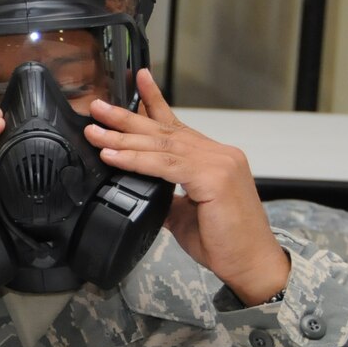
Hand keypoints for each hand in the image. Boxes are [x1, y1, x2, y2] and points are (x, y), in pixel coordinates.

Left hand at [85, 69, 289, 303]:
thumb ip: (165, 196)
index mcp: (214, 158)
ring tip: (96, 132)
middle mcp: (220, 154)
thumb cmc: (225, 242)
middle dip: (127, 118)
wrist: (251, 265)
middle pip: (165, 130)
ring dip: (123, 138)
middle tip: (98, 108)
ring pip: (161, 145)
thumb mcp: (185, 214)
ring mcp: (219, 163)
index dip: (154, 102)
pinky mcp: (214, 178)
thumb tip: (141, 188)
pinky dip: (136, 159)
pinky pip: (165, 165)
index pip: (177, 125)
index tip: (137, 81)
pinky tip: (113, 156)